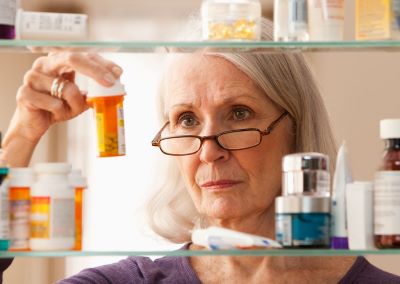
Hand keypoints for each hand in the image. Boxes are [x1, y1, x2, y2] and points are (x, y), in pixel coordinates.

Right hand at [8, 52, 122, 142]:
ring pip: (67, 88)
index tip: (117, 73)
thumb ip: (95, 93)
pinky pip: (54, 104)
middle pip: (72, 58)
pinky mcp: (25, 93)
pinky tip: (52, 113)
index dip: (102, 63)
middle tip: (110, 82)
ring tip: (65, 110)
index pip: (83, 55)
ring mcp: (32, 77)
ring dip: (74, 104)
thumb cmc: (56, 108)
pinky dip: (59, 112)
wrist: (33, 124)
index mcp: (58, 61)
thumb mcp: (80, 100)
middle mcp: (44, 64)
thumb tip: (119, 91)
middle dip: (94, 70)